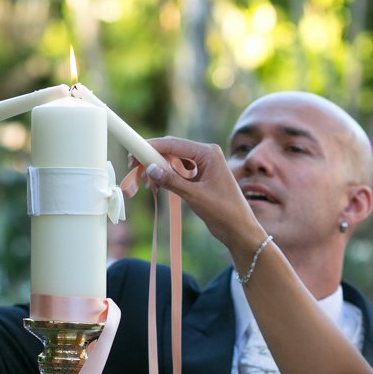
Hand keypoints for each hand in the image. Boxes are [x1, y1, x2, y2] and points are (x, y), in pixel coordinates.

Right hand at [142, 137, 265, 254]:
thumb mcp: (194, 196)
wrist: (239, 229)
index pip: (174, 144)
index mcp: (208, 153)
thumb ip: (172, 181)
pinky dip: (166, 177)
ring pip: (173, 161)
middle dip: (152, 159)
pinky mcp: (200, 177)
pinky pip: (178, 171)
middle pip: (172, 150)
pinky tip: (156, 186)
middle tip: (133, 169)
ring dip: (158, 169)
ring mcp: (203, 165)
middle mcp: (206, 155)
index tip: (134, 153)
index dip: (151, 147)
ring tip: (145, 183)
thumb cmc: (224, 212)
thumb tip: (151, 169)